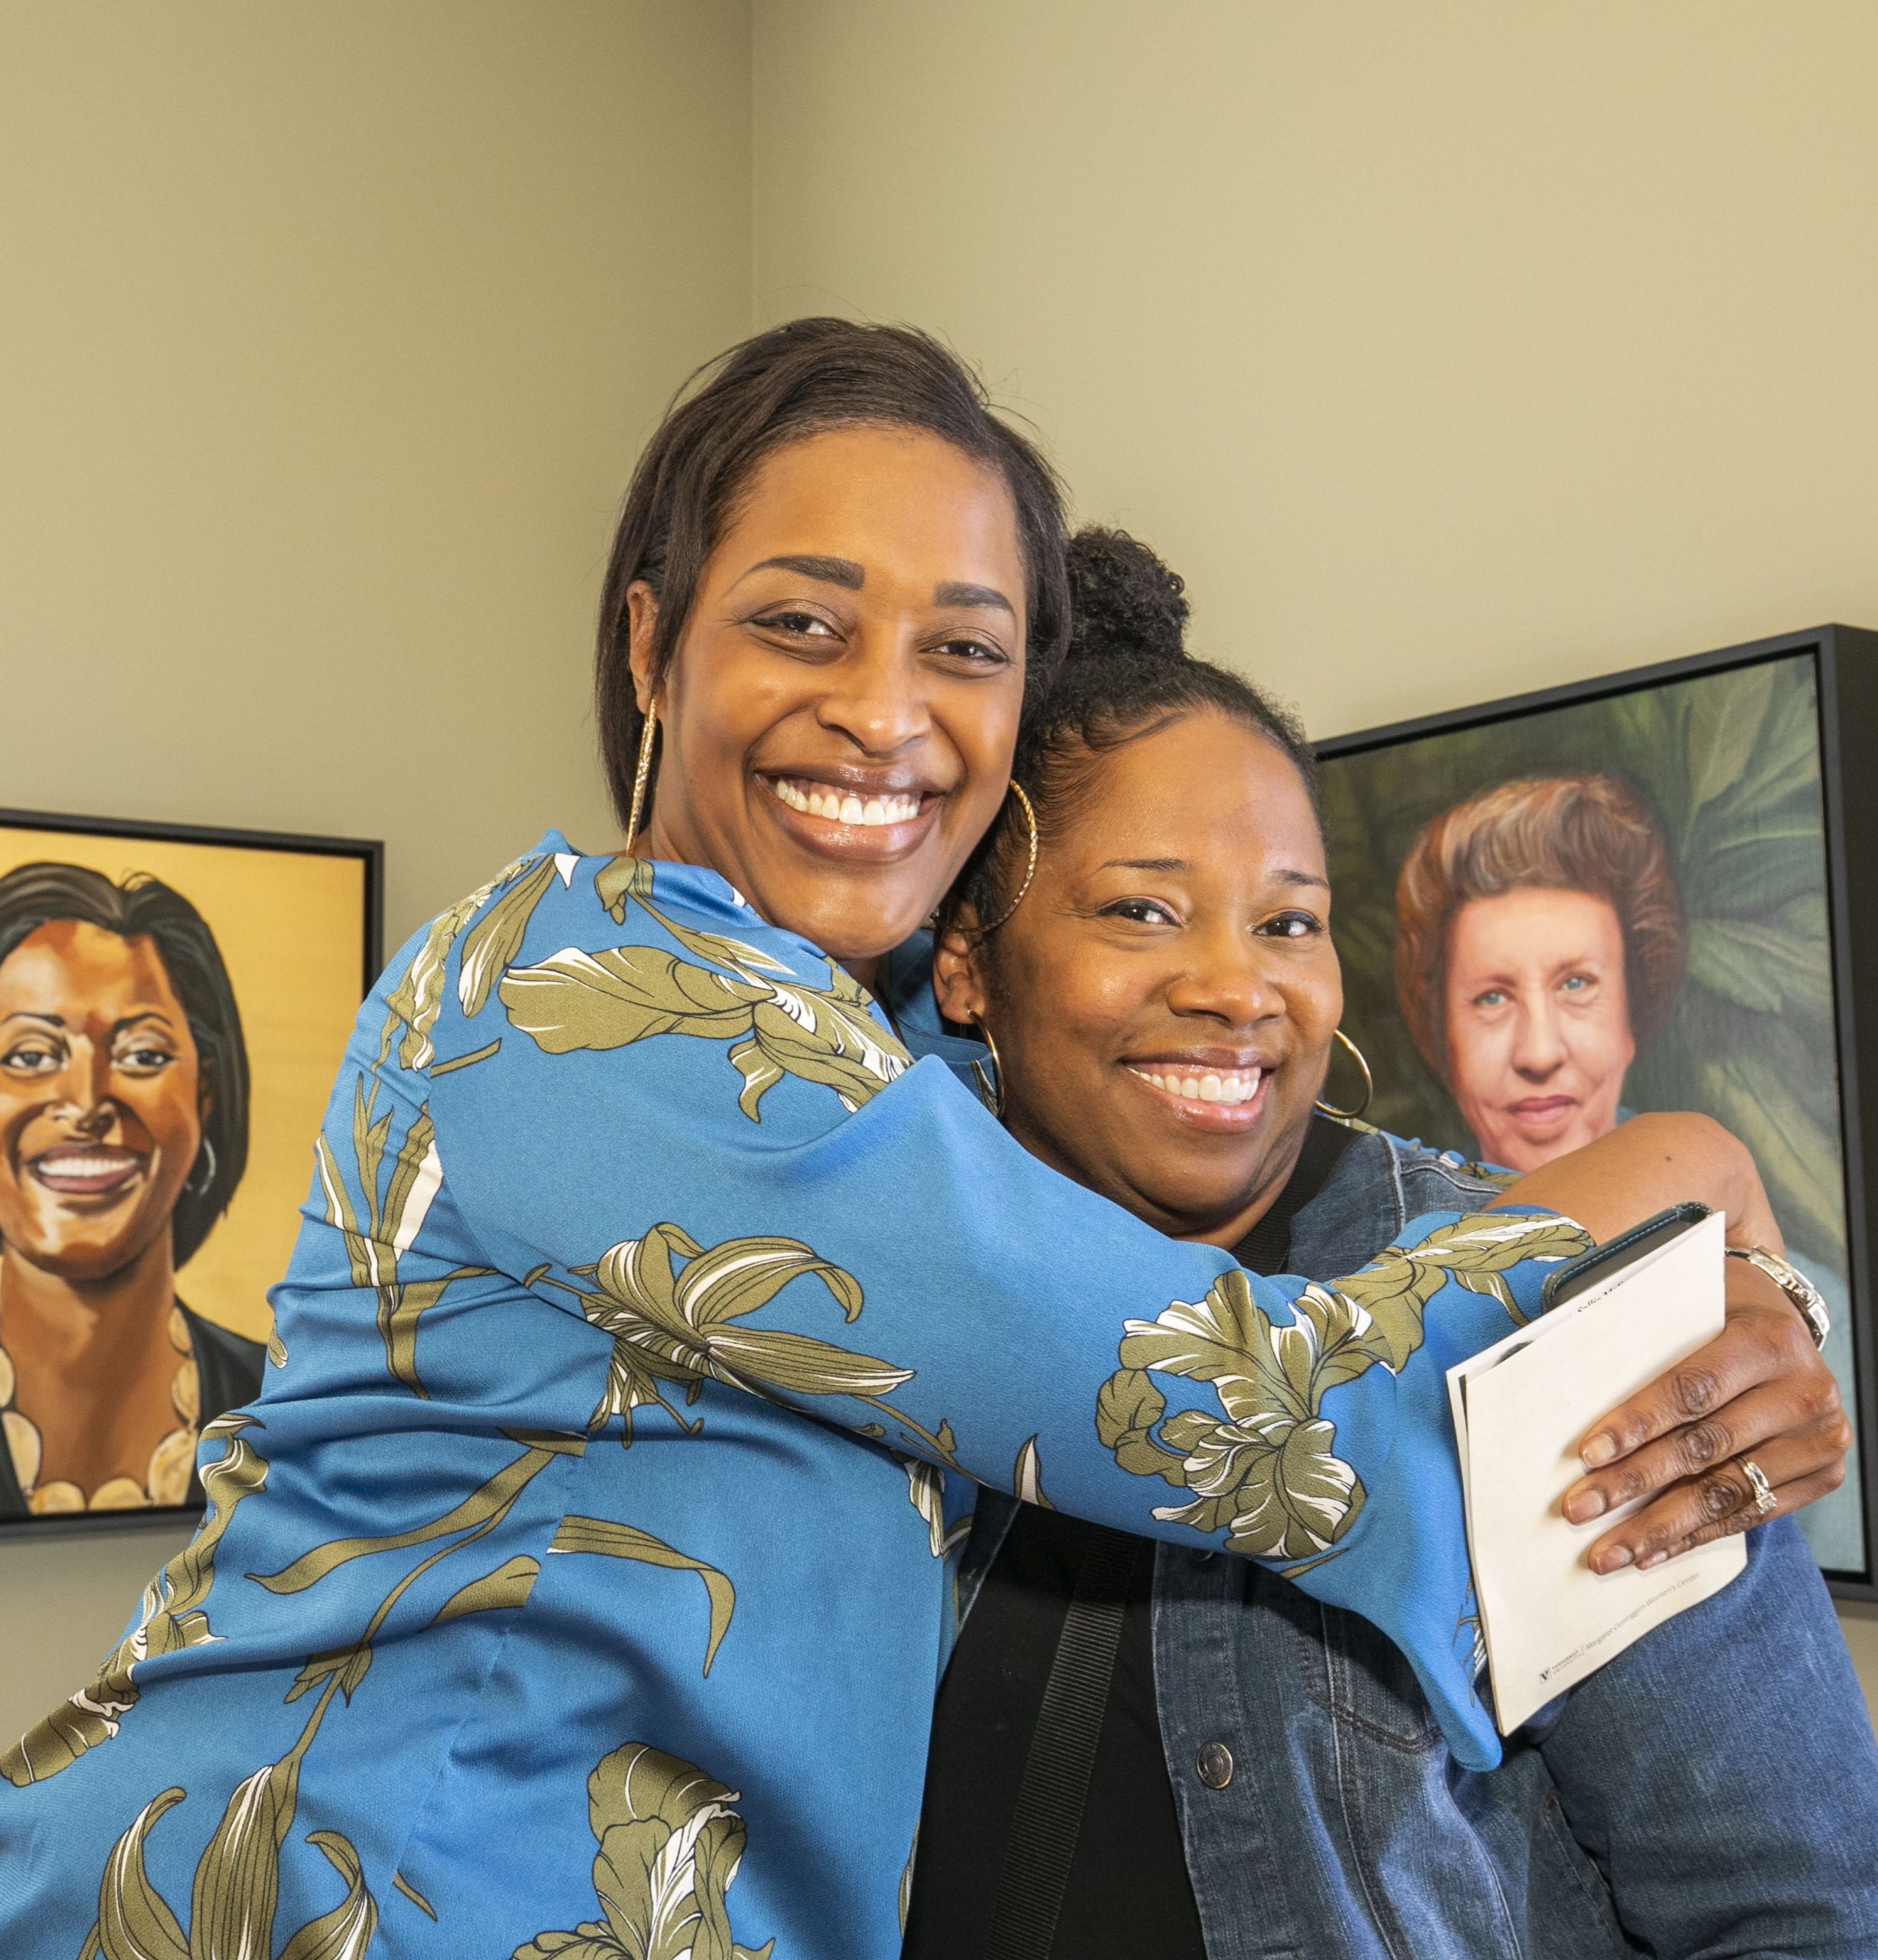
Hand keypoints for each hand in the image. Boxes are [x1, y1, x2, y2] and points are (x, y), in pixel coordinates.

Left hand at [1561, 1261, 1848, 1572]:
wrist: (1786, 1325)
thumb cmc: (1718, 1313)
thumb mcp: (1689, 1308)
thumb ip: (1646, 1343)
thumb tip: (1566, 1393)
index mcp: (1767, 1339)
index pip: (1692, 1389)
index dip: (1637, 1424)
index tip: (1587, 1455)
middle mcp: (1804, 1391)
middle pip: (1705, 1448)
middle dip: (1634, 1484)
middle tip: (1578, 1509)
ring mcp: (1819, 1439)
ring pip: (1727, 1492)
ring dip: (1660, 1528)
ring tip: (1607, 1551)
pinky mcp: (1822, 1475)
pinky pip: (1750, 1514)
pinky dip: (1695, 1536)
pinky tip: (1651, 1553)